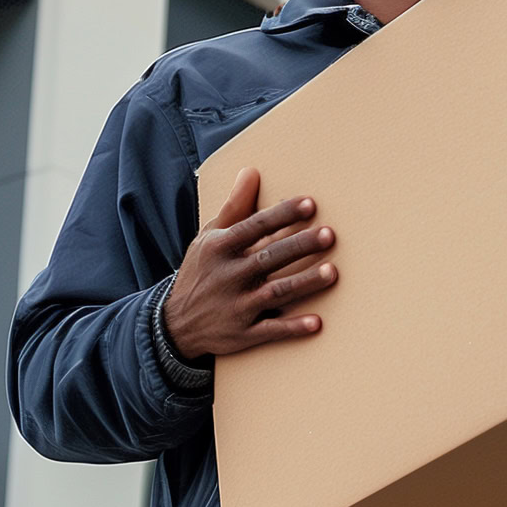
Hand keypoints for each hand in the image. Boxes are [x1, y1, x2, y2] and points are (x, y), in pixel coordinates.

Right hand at [164, 168, 336, 359]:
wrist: (174, 325)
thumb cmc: (201, 272)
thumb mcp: (209, 238)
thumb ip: (234, 207)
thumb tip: (251, 171)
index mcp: (220, 248)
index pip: (255, 227)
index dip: (283, 215)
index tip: (310, 204)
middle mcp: (228, 276)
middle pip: (269, 257)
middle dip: (299, 246)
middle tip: (329, 235)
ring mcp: (236, 307)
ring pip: (275, 292)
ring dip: (304, 283)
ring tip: (332, 272)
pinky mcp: (242, 334)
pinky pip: (270, 331)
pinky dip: (292, 328)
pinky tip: (317, 322)